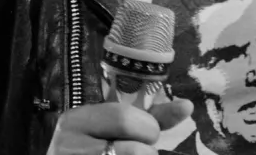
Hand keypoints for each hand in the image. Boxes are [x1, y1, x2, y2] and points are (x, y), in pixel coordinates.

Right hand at [46, 98, 192, 153]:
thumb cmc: (94, 145)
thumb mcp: (115, 127)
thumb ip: (150, 117)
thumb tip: (187, 106)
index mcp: (76, 120)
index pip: (123, 117)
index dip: (146, 127)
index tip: (149, 133)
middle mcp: (67, 145)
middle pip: (132, 149)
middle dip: (146, 151)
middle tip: (140, 151)